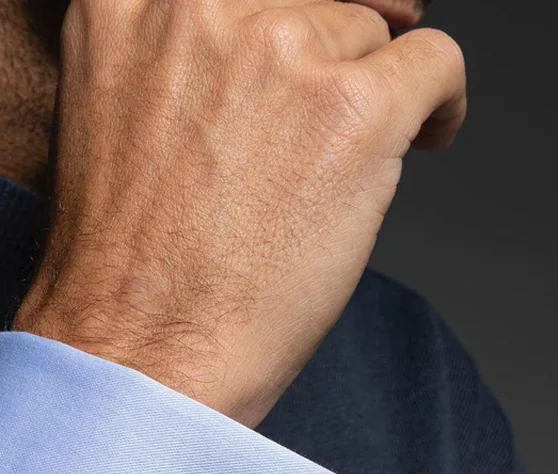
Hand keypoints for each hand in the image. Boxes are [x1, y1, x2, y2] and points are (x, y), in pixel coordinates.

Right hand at [13, 0, 465, 427]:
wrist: (141, 355)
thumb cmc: (125, 273)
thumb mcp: (116, 128)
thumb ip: (178, 67)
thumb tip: (275, 43)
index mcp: (125, 7)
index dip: (272, 20)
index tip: (291, 48)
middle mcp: (198, 7)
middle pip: (305, 3)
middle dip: (318, 61)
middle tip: (316, 128)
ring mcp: (279, 51)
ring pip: (367, 34)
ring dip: (366, 96)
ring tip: (344, 169)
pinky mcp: (354, 108)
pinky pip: (434, 61)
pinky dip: (441, 102)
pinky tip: (428, 138)